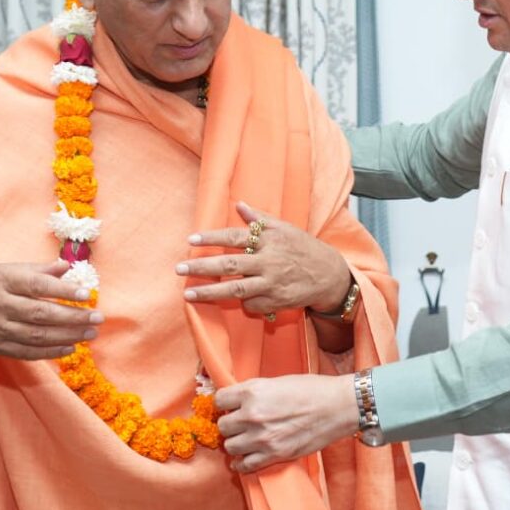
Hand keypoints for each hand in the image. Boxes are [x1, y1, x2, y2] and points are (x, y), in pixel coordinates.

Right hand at [0, 259, 103, 359]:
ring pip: (36, 336)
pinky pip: (27, 352)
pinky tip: (71, 347)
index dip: (63, 291)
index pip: (37, 286)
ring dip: (67, 336)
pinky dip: (51, 352)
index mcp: (2, 280)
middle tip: (98, 318)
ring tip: (91, 333)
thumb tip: (68, 266)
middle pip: (39, 314)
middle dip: (72, 317)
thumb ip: (39, 269)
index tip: (87, 294)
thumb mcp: (8, 269)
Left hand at [176, 201, 349, 318]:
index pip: (235, 237)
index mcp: (269, 240)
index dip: (212, 237)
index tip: (191, 239)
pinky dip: (242, 302)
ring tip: (188, 294)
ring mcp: (271, 283)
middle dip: (202, 267)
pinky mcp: (276, 302)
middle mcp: (268, 261)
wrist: (330, 275)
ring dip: (209, 292)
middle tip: (179, 269)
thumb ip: (260, 219)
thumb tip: (239, 205)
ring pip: (235, 289)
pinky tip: (236, 299)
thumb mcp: (286, 228)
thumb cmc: (305, 248)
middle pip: (230, 264)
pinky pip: (251, 304)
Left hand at [214, 374, 359, 472]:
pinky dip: (243, 463)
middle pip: (223, 426)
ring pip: (230, 446)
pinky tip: (249, 456)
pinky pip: (244, 465)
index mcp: (253, 392)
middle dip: (231, 424)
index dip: (226, 402)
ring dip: (236, 443)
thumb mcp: (277, 382)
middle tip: (241, 423)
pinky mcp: (274, 455)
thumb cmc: (312, 389)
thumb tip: (237, 401)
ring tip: (247, 439)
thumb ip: (254, 392)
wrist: (338, 407)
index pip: (220, 400)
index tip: (231, 405)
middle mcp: (253, 415)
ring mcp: (262, 438)